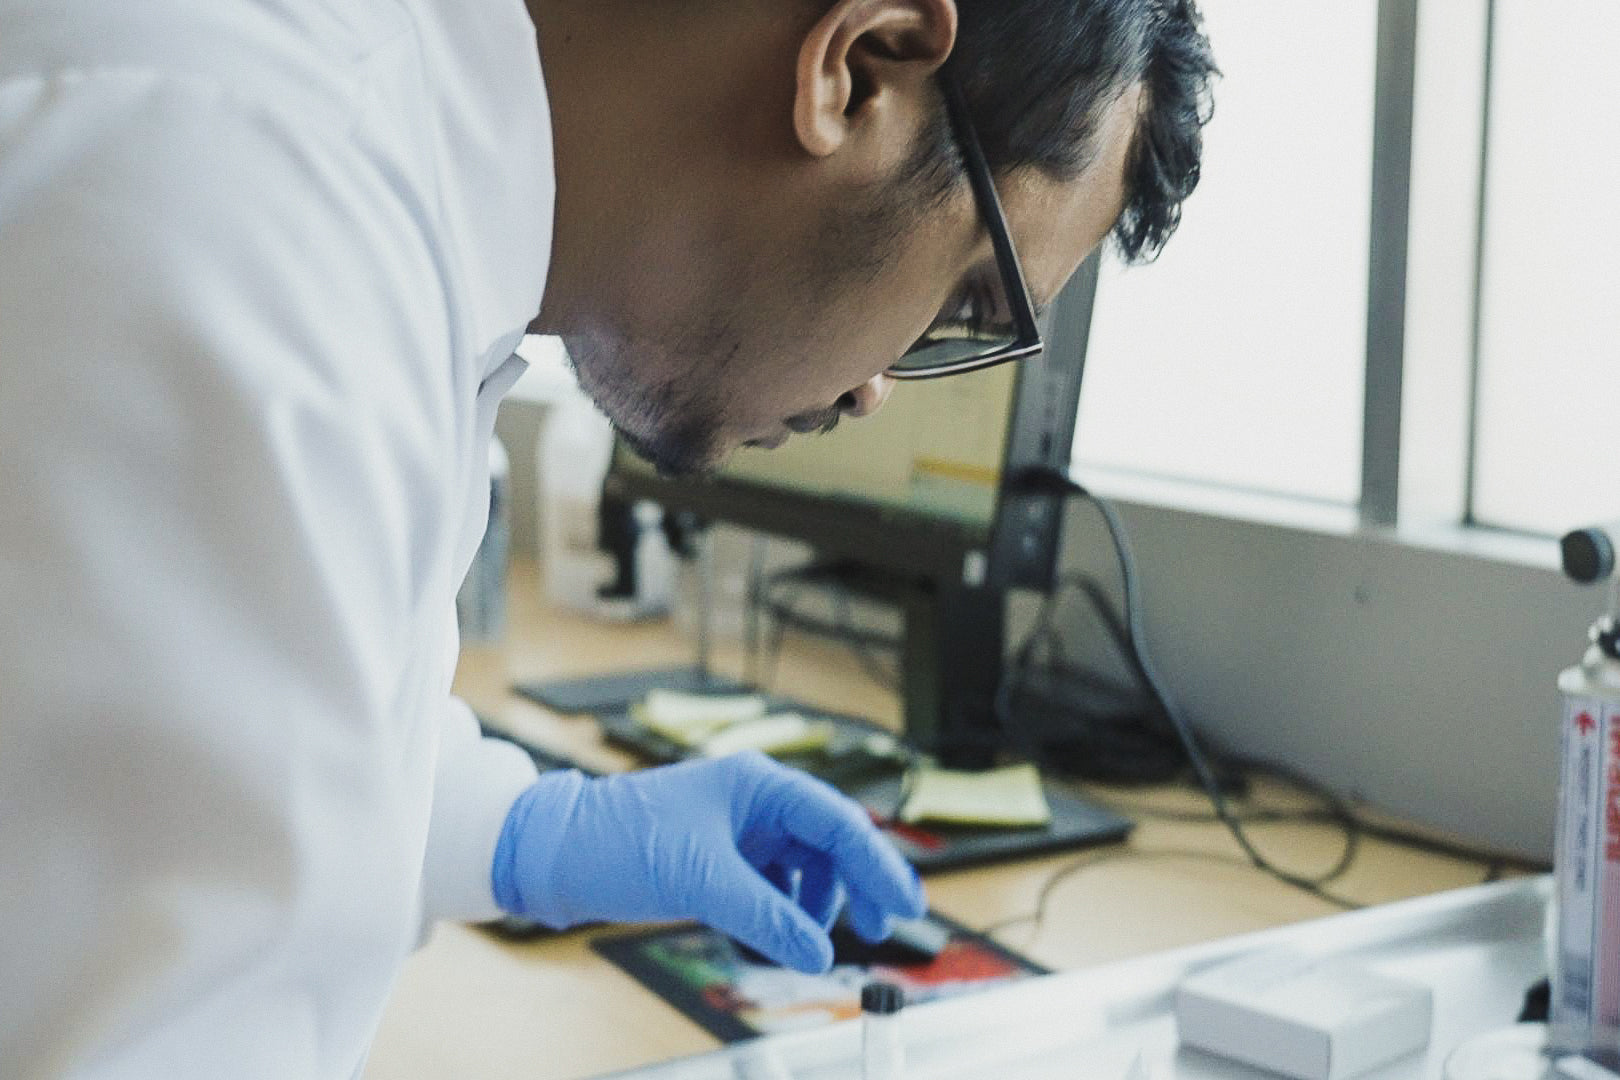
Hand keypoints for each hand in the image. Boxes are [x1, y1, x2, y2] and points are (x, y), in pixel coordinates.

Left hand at [491, 751, 926, 972]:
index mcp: (758, 784)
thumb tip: (818, 953)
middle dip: (856, 885)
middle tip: (878, 930)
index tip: (908, 905)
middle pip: (829, 841)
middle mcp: (754, 799)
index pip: (838, 821)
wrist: (554, 851)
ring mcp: (737, 825)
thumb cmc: (617, 842)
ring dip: (815, 902)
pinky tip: (778, 932)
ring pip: (802, 863)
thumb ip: (766, 917)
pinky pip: (771, 879)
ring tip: (809, 940)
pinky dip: (783, 907)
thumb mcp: (701, 882)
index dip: (879, 864)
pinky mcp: (718, 852)